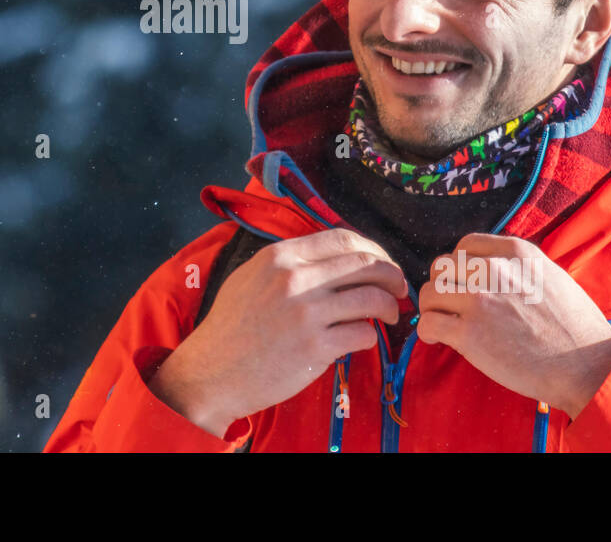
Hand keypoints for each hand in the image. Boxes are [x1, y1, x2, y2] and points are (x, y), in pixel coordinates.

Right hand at [149, 227, 407, 437]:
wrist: (211, 372)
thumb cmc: (231, 326)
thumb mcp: (251, 277)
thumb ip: (289, 263)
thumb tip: (334, 258)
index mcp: (280, 257)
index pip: (344, 238)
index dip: (373, 248)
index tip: (381, 262)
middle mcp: (295, 279)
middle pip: (366, 264)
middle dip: (391, 275)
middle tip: (398, 288)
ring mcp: (306, 314)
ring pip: (372, 298)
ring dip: (389, 306)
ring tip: (389, 315)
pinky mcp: (314, 348)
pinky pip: (362, 333)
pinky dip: (370, 335)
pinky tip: (363, 338)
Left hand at [415, 232, 610, 417]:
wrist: (588, 367)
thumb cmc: (576, 328)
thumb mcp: (552, 277)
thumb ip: (519, 268)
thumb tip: (491, 268)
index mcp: (517, 254)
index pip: (465, 245)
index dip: (458, 265)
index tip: (463, 283)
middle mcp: (494, 270)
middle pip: (442, 267)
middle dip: (443, 286)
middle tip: (450, 305)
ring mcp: (479, 300)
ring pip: (428, 292)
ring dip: (432, 308)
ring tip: (442, 322)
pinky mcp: (469, 333)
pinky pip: (428, 322)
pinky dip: (428, 332)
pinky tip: (438, 339)